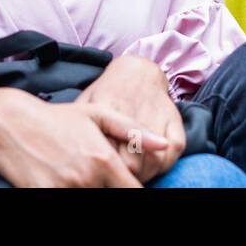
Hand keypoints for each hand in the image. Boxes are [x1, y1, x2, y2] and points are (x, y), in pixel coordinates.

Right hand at [0, 88, 168, 187]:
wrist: (10, 122)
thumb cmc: (58, 117)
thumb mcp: (98, 114)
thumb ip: (133, 131)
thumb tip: (164, 145)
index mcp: (104, 160)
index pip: (134, 192)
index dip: (136, 190)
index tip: (130, 183)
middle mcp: (86, 179)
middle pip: (113, 199)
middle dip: (113, 191)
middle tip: (103, 178)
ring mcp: (63, 190)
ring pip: (90, 203)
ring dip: (93, 193)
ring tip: (85, 179)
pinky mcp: (42, 196)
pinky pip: (65, 204)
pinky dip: (70, 196)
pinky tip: (67, 183)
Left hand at [78, 55, 184, 182]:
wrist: (138, 70)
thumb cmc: (108, 92)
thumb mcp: (88, 103)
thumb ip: (80, 128)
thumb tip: (71, 155)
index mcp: (109, 110)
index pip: (108, 156)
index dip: (106, 170)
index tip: (103, 172)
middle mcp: (134, 115)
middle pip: (132, 164)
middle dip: (125, 174)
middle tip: (118, 175)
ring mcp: (157, 118)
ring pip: (154, 162)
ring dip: (145, 173)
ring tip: (133, 173)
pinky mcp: (175, 120)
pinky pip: (173, 152)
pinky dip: (164, 164)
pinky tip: (152, 164)